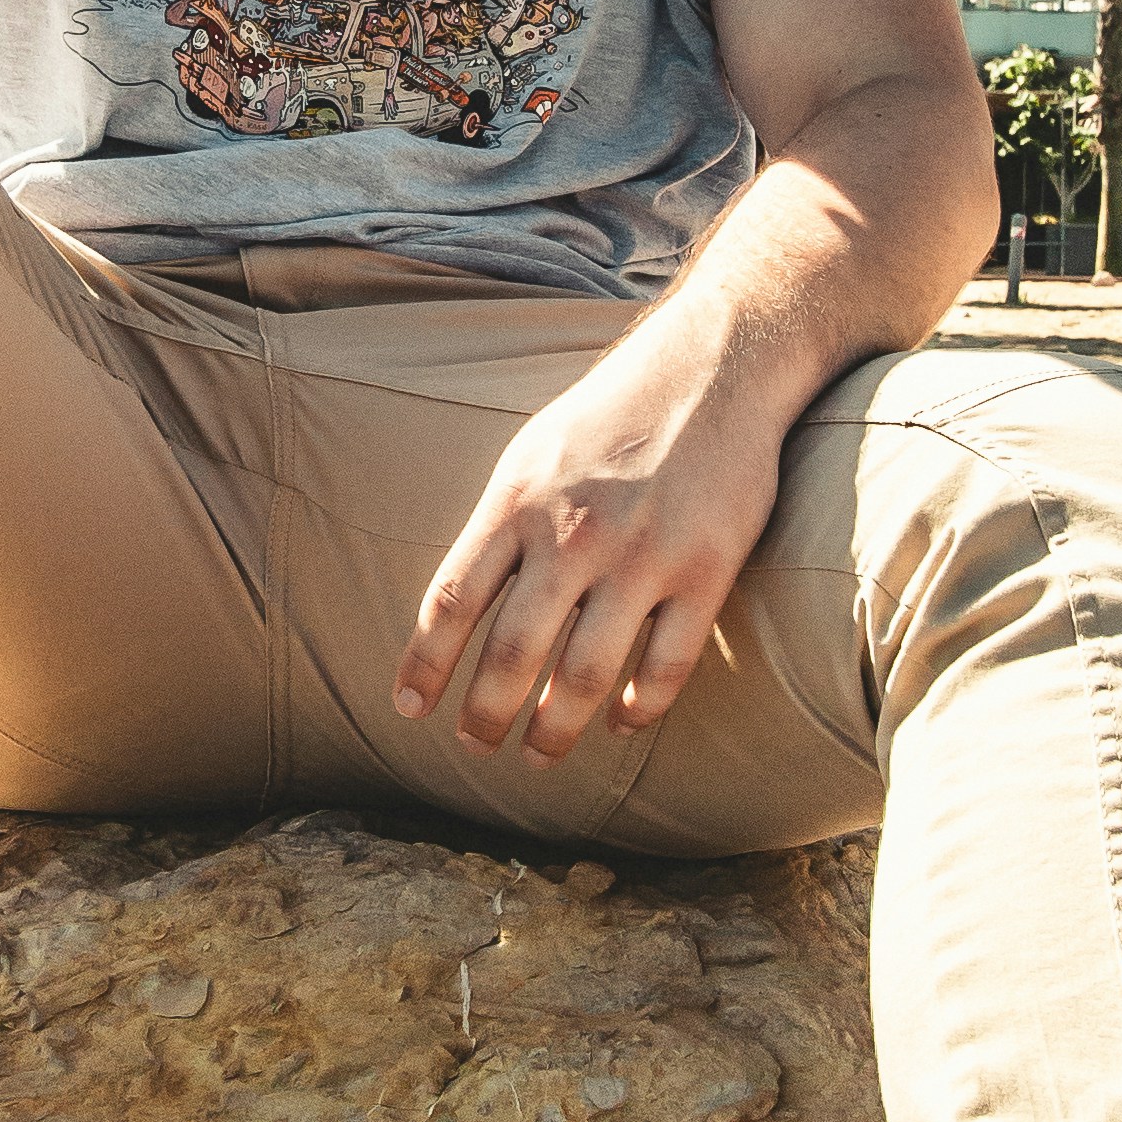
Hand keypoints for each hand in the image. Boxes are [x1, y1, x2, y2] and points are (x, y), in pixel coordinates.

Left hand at [393, 339, 788, 765]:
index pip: (451, 601)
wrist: (714, 367)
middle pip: (513, 652)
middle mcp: (574, 534)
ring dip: (554, 730)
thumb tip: (457, 606)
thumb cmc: (612, 415)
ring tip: (540, 754)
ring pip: (584, 676)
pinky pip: (664, 666)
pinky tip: (619, 722)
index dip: (424, 666)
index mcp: (518, 501)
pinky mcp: (706, 572)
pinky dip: (636, 708)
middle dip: (486, 715)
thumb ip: (500, 525)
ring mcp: (643, 556)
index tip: (408, 709)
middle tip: (477, 747)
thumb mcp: (533, 453)